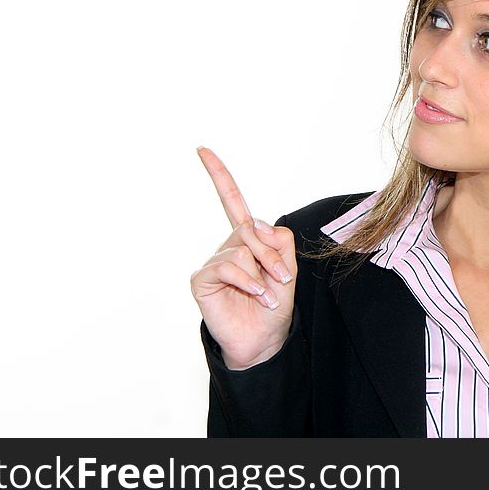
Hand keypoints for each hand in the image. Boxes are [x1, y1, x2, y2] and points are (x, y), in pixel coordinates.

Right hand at [190, 146, 297, 369]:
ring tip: (266, 294)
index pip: (232, 202)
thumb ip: (279, 242)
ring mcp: (213, 262)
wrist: (263, 341)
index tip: (201, 149)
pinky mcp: (202, 279)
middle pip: (252, 229)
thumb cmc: (274, 306)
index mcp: (246, 239)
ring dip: (263, 272)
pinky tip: (254, 294)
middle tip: (282, 280)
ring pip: (243, 248)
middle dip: (273, 255)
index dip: (219, 175)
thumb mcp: (287, 270)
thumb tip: (255, 224)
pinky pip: (229, 266)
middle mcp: (227, 246)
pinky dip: (248, 280)